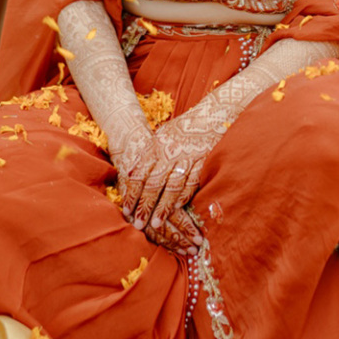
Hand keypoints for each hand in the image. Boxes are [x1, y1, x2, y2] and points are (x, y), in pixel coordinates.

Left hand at [111, 119, 213, 254]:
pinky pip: (192, 181)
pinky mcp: (203, 161)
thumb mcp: (161, 136)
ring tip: (156, 223)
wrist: (212, 114)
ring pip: (172, 186)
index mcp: (156, 146)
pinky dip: (184, 195)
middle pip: (153, 184)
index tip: (126, 210)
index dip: (132, 194)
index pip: (139, 174)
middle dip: (145, 206)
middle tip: (137, 224)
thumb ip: (147, 154)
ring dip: (163, 207)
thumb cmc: (184, 128)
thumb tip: (130, 173)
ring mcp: (187, 158)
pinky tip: (177, 208)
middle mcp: (169, 153)